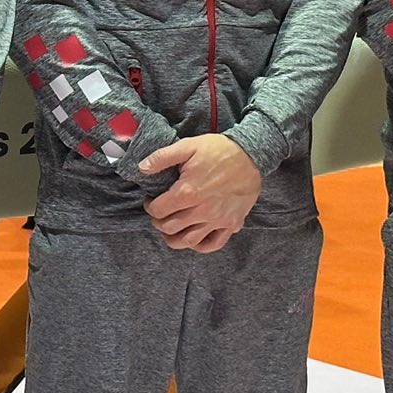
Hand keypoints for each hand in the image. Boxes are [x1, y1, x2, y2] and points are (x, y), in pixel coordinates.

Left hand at [141, 134, 261, 250]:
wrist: (251, 155)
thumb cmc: (219, 150)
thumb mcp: (188, 146)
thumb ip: (162, 157)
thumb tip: (142, 168)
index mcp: (187, 192)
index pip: (158, 211)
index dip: (150, 206)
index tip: (152, 200)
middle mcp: (201, 211)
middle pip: (169, 228)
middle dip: (159, 221)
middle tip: (160, 212)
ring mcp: (217, 220)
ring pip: (188, 241)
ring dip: (174, 238)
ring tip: (171, 228)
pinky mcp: (231, 223)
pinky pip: (213, 244)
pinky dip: (200, 246)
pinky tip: (193, 238)